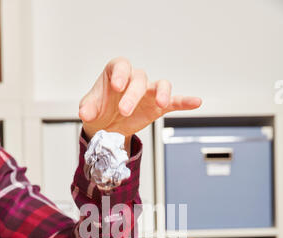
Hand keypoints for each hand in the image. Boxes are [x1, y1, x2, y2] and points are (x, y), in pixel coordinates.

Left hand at [79, 57, 201, 148]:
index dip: (121, 74)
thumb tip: (86, 113)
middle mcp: (134, 80)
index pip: (121, 65)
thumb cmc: (99, 109)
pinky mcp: (158, 106)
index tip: (117, 86)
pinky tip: (196, 102)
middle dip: (133, 95)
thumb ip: (88, 107)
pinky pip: (174, 101)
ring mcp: (148, 93)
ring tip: (162, 102)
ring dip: (163, 92)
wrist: (106, 125)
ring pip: (160, 85)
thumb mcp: (89, 108)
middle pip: (140, 80)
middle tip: (124, 111)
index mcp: (116, 74)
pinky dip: (185, 101)